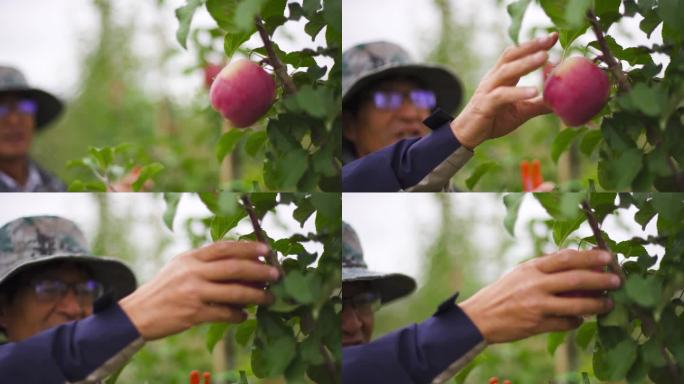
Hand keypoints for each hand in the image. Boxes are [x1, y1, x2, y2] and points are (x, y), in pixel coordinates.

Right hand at [119, 241, 279, 340]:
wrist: (137, 314)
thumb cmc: (164, 289)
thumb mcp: (180, 266)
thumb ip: (205, 261)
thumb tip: (241, 259)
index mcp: (191, 257)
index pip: (224, 247)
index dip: (247, 247)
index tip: (267, 249)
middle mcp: (192, 272)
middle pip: (233, 268)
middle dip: (258, 270)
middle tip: (276, 273)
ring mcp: (192, 293)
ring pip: (233, 292)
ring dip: (255, 295)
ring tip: (269, 298)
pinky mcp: (192, 314)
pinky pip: (223, 313)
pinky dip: (237, 314)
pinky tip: (245, 315)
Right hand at [450, 33, 558, 148]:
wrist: (467, 134)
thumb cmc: (493, 119)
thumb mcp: (521, 111)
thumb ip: (539, 104)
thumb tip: (562, 100)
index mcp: (502, 76)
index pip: (517, 54)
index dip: (534, 44)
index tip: (553, 36)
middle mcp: (494, 78)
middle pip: (511, 55)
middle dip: (531, 46)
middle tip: (550, 39)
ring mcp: (488, 90)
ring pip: (507, 71)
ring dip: (526, 63)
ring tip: (545, 57)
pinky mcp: (485, 104)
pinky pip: (502, 95)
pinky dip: (518, 92)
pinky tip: (533, 91)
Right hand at [460, 249, 620, 343]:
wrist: (480, 317)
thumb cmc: (503, 292)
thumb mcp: (520, 273)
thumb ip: (545, 267)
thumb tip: (576, 260)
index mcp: (531, 268)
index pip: (565, 258)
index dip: (589, 257)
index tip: (607, 257)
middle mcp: (535, 285)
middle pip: (576, 280)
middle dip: (601, 280)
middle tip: (617, 281)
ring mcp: (537, 306)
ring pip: (576, 305)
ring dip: (597, 304)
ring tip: (608, 303)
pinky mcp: (538, 325)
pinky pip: (566, 323)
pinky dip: (577, 321)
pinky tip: (580, 318)